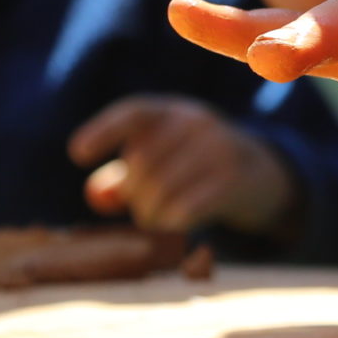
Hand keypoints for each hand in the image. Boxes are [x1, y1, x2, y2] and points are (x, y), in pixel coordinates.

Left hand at [68, 94, 296, 236]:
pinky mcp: (232, 179)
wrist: (260, 174)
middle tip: (143, 212)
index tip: (77, 154)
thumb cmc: (194, 169)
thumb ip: (123, 178)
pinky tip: (176, 226)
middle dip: (135, 197)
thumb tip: (98, 197)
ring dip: (150, 215)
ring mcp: (218, 148)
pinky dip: (172, 224)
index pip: (133, 113)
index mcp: (172, 111)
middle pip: (142, 164)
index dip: (103, 130)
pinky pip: (185, 209)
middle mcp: (196, 122)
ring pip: (161, 190)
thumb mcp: (161, 162)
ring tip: (157, 221)